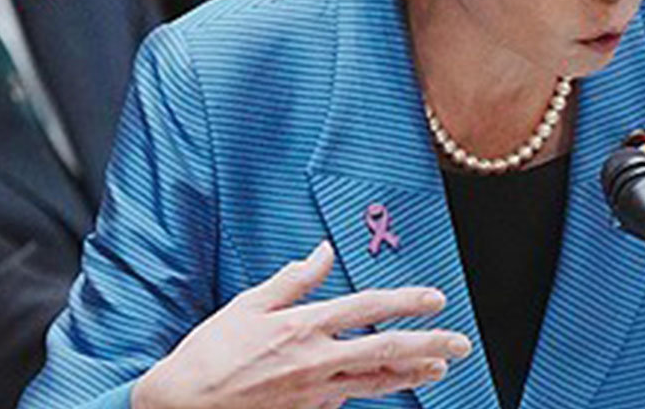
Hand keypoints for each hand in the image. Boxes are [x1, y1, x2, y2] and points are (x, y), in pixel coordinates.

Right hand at [132, 241, 470, 408]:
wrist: (183, 404)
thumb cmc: (211, 351)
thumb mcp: (248, 303)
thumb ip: (294, 278)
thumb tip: (323, 251)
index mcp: (303, 326)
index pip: (368, 309)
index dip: (406, 302)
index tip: (436, 299)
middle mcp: (316, 361)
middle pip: (386, 350)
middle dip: (429, 345)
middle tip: (460, 344)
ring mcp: (315, 392)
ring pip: (377, 382)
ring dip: (414, 374)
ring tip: (440, 369)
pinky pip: (348, 397)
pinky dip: (370, 387)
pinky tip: (385, 381)